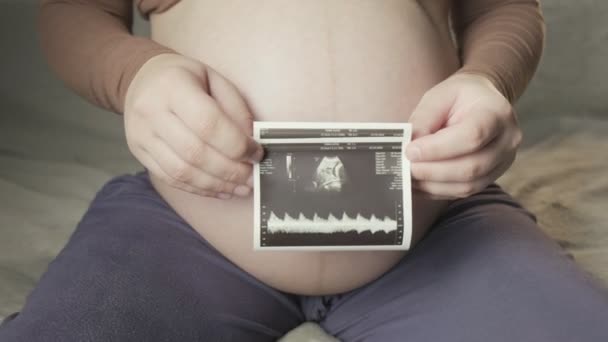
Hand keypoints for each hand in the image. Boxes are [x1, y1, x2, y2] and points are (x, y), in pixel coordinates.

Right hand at [124, 53, 263, 198]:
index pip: (208, 123)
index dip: (236, 144)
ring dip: (217, 185)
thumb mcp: (214, 79)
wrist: (142, 80)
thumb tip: (251, 142)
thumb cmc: (185, 78)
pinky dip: (200, 189)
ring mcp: (141, 135)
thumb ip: (235, 108)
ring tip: (241, 188)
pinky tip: (221, 190)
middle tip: (252, 177)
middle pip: (195, 152)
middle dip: (230, 170)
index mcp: (173, 86)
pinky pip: (171, 178)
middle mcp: (151, 112)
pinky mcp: (139, 153)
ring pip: (182, 172)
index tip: (256, 154)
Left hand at [405, 73, 522, 198]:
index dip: (438, 149)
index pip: (471, 136)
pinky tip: (419, 184)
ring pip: (469, 185)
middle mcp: (507, 140)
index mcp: (496, 113)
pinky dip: (438, 190)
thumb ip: (423, 120)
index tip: (410, 151)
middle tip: (405, 168)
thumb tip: (409, 148)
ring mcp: (503, 162)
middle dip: (432, 171)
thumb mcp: (438, 97)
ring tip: (408, 177)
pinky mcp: (492, 177)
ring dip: (433, 185)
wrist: (482, 102)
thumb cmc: (459, 97)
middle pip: (471, 167)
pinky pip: (465, 191)